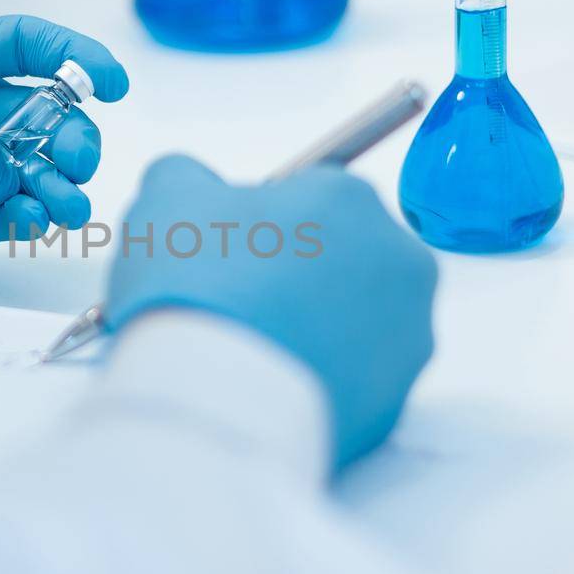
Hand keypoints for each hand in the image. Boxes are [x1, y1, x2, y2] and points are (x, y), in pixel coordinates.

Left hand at [0, 16, 129, 310]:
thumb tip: (7, 174)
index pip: (18, 44)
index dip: (71, 56)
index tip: (110, 84)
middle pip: (40, 112)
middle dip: (71, 130)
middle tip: (72, 158)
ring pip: (32, 170)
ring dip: (61, 181)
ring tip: (63, 203)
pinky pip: (7, 219)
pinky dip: (32, 219)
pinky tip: (35, 223)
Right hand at [105, 156, 437, 469]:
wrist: (214, 398)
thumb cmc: (195, 287)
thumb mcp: (166, 198)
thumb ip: (186, 173)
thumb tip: (192, 181)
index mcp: (351, 198)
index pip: (310, 198)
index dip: (264, 226)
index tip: (230, 256)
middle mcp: (399, 260)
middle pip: (343, 258)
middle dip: (299, 275)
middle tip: (238, 304)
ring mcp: (407, 334)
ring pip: (354, 321)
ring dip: (313, 328)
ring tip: (252, 350)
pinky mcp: (397, 400)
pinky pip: (352, 379)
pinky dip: (319, 380)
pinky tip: (272, 385)